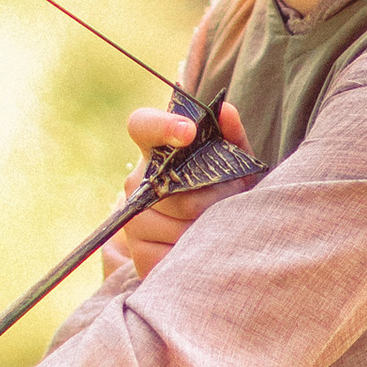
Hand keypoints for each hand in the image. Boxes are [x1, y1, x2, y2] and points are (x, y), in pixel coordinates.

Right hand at [100, 101, 250, 288]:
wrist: (210, 241)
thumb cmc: (223, 191)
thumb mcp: (233, 164)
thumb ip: (231, 137)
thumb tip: (225, 111)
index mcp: (156, 150)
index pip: (143, 125)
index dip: (163, 126)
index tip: (189, 133)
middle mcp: (136, 182)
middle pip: (177, 188)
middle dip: (215, 195)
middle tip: (233, 198)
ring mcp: (133, 220)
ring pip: (180, 223)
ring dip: (210, 227)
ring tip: (221, 225)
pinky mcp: (141, 254)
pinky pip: (175, 253)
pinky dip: (199, 254)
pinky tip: (204, 249)